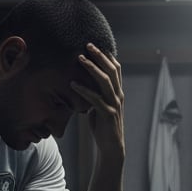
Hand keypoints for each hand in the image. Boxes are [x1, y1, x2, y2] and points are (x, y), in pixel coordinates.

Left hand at [70, 43, 125, 160]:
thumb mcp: (99, 106)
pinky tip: (73, 84)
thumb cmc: (102, 125)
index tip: (95, 44)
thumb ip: (95, 94)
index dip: (107, 55)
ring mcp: (114, 105)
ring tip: (79, 58)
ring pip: (105, 81)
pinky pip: (95, 99)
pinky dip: (84, 90)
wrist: (111, 146)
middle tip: (87, 44)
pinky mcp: (107, 115)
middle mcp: (118, 96)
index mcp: (117, 92)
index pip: (116, 69)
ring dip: (91, 68)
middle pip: (111, 70)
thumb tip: (81, 83)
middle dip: (99, 56)